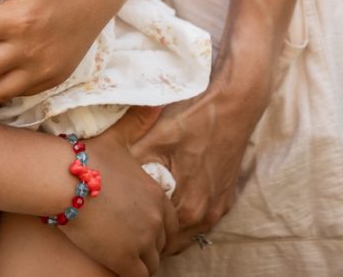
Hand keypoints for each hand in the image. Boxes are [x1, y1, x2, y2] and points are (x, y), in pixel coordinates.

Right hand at [61, 111, 177, 276]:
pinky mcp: (124, 258)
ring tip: (124, 257)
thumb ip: (139, 121)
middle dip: (150, 246)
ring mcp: (142, 241)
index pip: (171, 223)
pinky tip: (117, 268)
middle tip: (131, 245)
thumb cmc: (88, 157)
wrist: (64, 178)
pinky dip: (131, 275)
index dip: (157, 228)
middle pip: (162, 244)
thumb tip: (156, 102)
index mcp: (157, 195)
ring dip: (141, 261)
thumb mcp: (118, 138)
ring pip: (152, 263)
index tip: (141, 229)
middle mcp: (156, 219)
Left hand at [129, 63, 272, 252]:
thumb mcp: (156, 138)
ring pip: (188, 231)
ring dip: (169, 227)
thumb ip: (132, 163)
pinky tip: (171, 200)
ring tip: (146, 214)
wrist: (235, 103)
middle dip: (152, 234)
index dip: (136, 231)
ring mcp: (219, 206)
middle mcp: (207, 214)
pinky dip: (185, 215)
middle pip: (173, 240)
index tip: (119, 225)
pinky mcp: (226, 196)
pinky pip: (201, 217)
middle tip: (128, 222)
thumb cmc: (195, 119)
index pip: (156, 237)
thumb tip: (106, 176)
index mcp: (189, 207)